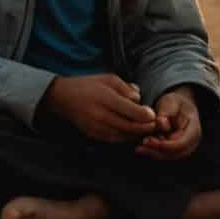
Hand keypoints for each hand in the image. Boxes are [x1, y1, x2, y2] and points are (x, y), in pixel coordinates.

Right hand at [43, 74, 157, 142]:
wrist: (64, 98)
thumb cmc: (89, 85)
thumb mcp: (109, 79)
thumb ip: (127, 88)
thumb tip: (140, 100)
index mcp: (106, 99)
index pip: (132, 112)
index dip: (146, 116)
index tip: (153, 115)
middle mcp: (101, 115)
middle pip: (130, 127)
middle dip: (145, 128)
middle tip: (155, 125)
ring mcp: (97, 127)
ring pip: (124, 136)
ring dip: (137, 134)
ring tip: (146, 129)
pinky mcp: (94, 135)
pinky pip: (115, 140)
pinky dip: (126, 137)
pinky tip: (132, 132)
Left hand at [136, 88, 202, 160]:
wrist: (178, 107)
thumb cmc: (175, 104)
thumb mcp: (170, 102)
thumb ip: (166, 112)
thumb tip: (161, 124)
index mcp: (194, 130)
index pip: (180, 143)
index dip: (164, 145)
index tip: (148, 140)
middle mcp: (192, 143)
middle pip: (174, 153)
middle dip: (156, 150)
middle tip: (142, 143)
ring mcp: (184, 149)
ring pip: (168, 156)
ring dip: (153, 152)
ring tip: (139, 147)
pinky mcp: (175, 151)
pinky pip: (164, 155)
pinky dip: (153, 152)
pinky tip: (141, 148)